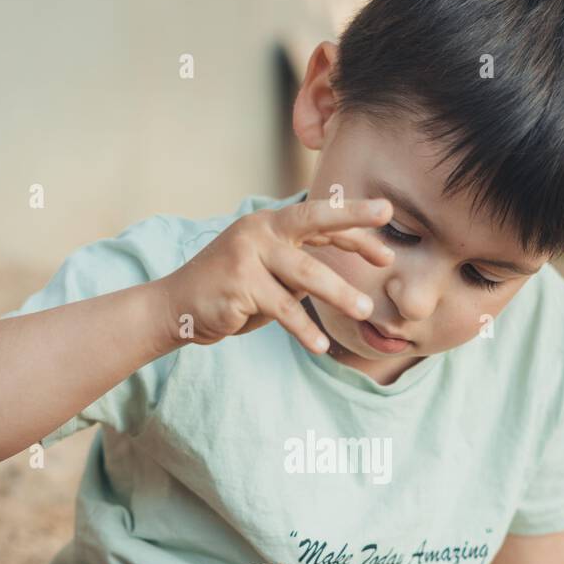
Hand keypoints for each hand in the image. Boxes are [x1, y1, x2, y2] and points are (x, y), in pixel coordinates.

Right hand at [156, 196, 393, 354]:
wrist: (176, 307)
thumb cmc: (230, 291)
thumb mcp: (268, 273)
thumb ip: (298, 268)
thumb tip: (338, 280)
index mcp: (271, 223)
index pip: (319, 219)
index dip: (354, 227)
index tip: (386, 233)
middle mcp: (260, 230)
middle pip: (313, 219)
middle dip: (352, 218)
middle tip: (387, 216)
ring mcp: (248, 254)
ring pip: (306, 272)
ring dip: (339, 293)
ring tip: (366, 310)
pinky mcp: (240, 283)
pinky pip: (283, 308)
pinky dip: (304, 329)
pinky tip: (321, 346)